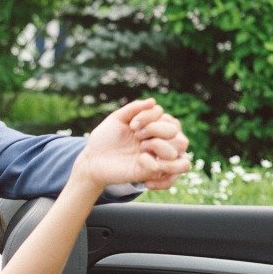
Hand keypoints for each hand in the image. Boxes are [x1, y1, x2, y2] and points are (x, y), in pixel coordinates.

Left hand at [74, 99, 190, 192]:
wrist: (92, 161)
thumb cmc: (104, 139)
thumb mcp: (116, 119)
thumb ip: (133, 108)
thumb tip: (153, 101)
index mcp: (150, 126)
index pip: (166, 116)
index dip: (150, 117)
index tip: (131, 126)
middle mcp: (157, 140)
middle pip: (175, 130)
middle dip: (156, 130)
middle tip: (137, 137)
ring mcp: (157, 156)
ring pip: (180, 147)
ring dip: (160, 147)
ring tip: (140, 152)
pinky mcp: (153, 172)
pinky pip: (171, 168)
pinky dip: (154, 164)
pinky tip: (140, 163)